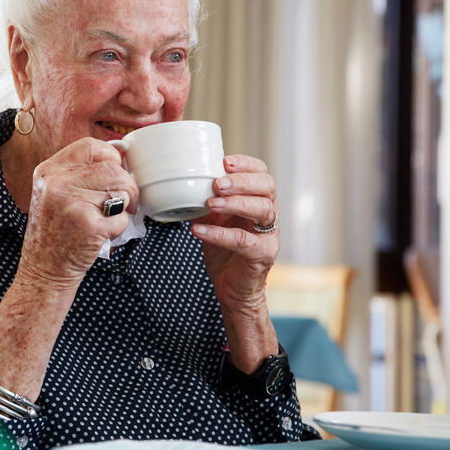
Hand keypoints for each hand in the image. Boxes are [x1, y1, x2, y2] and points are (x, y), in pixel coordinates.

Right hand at [17, 138, 139, 291]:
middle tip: (126, 200)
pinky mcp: (88, 226)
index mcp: (48, 171)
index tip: (117, 170)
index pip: (90, 146)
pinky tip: (101, 233)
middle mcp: (57, 184)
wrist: (43, 269)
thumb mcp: (52, 192)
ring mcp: (72, 204)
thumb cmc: (53, 231)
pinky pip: (121, 218)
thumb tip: (119, 158)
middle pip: (112, 169)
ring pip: (120, 192)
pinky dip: (118, 228)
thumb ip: (77, 173)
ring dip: (123, 207)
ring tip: (106, 218)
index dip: (111, 156)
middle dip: (128, 185)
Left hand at [190, 154, 278, 317]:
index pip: (261, 174)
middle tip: (217, 184)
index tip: (224, 162)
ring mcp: (268, 235)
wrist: (232, 288)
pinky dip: (220, 234)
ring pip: (263, 210)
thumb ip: (205, 200)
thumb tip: (180, 182)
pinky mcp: (262, 255)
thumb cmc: (224, 250)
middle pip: (267, 187)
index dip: (246, 165)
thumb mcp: (212, 220)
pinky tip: (200, 231)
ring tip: (210, 204)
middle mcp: (268, 215)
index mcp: (258, 200)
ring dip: (235, 203)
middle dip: (242, 181)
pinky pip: (244, 241)